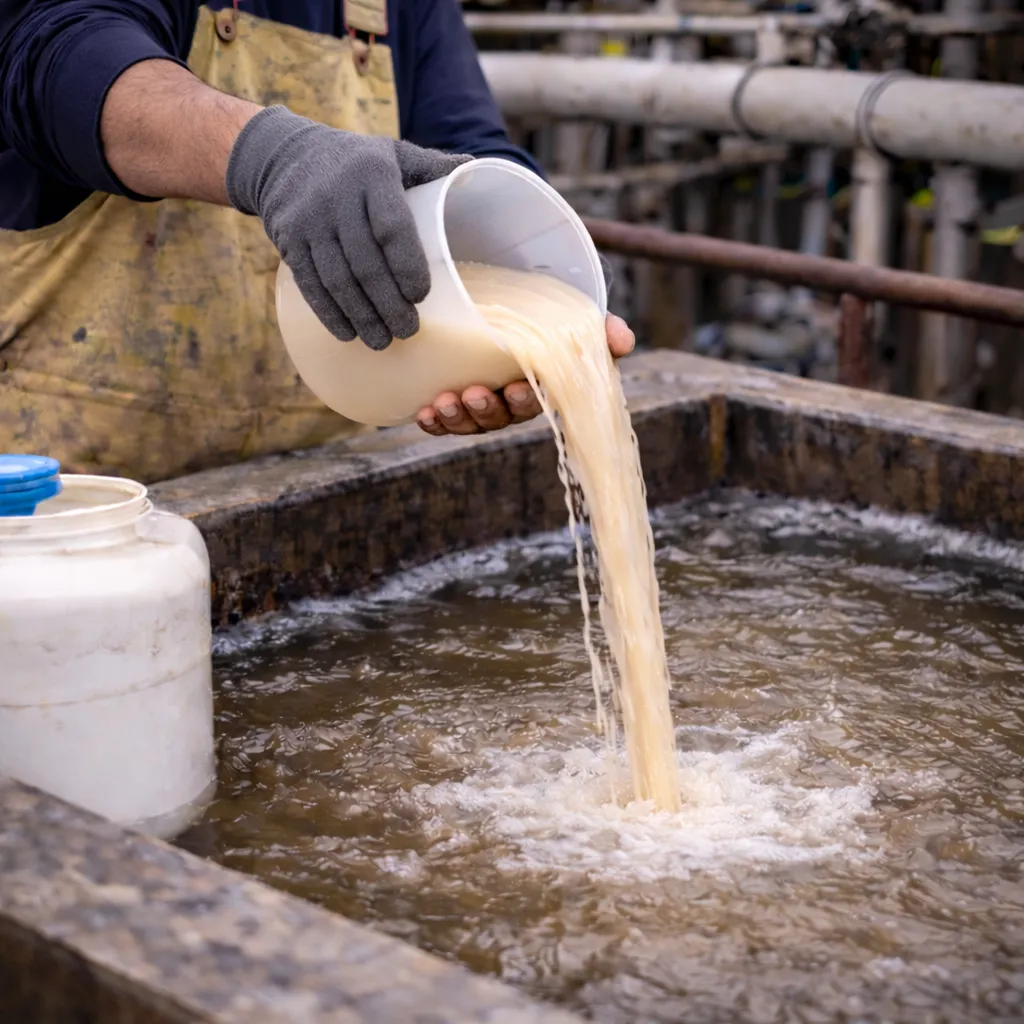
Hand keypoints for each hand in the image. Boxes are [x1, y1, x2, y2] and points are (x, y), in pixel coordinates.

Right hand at [227, 106, 469, 350]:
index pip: (392, 227)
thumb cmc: (355, 161)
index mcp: (372, 173)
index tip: (420, 296)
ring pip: (338, 280)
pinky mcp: (288, 240)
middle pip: (365, 264)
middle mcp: (337, 197)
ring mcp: (308, 220)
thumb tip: (475, 167)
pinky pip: (310, 284)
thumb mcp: (392, 152)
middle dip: (388, 305)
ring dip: (362, 317)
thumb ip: (431, 164)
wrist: (283, 155)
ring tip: (382, 341)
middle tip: (408, 331)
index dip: (407, 267)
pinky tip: (348, 333)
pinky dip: (330, 314)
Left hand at [415, 314, 634, 435]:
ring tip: (443, 402)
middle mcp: (510, 399)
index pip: (536, 401)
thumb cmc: (544, 313)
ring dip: (457, 417)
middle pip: (500, 416)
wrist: (503, 295)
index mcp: (540, 386)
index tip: (515, 388)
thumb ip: (601, 328)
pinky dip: (433, 423)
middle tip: (473, 393)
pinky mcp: (452, 397)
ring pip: (470, 422)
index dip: (525, 400)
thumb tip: (622, 341)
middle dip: (486, 410)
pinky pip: (443, 420)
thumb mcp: (574, 315)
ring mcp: (480, 401)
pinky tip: (423, 414)